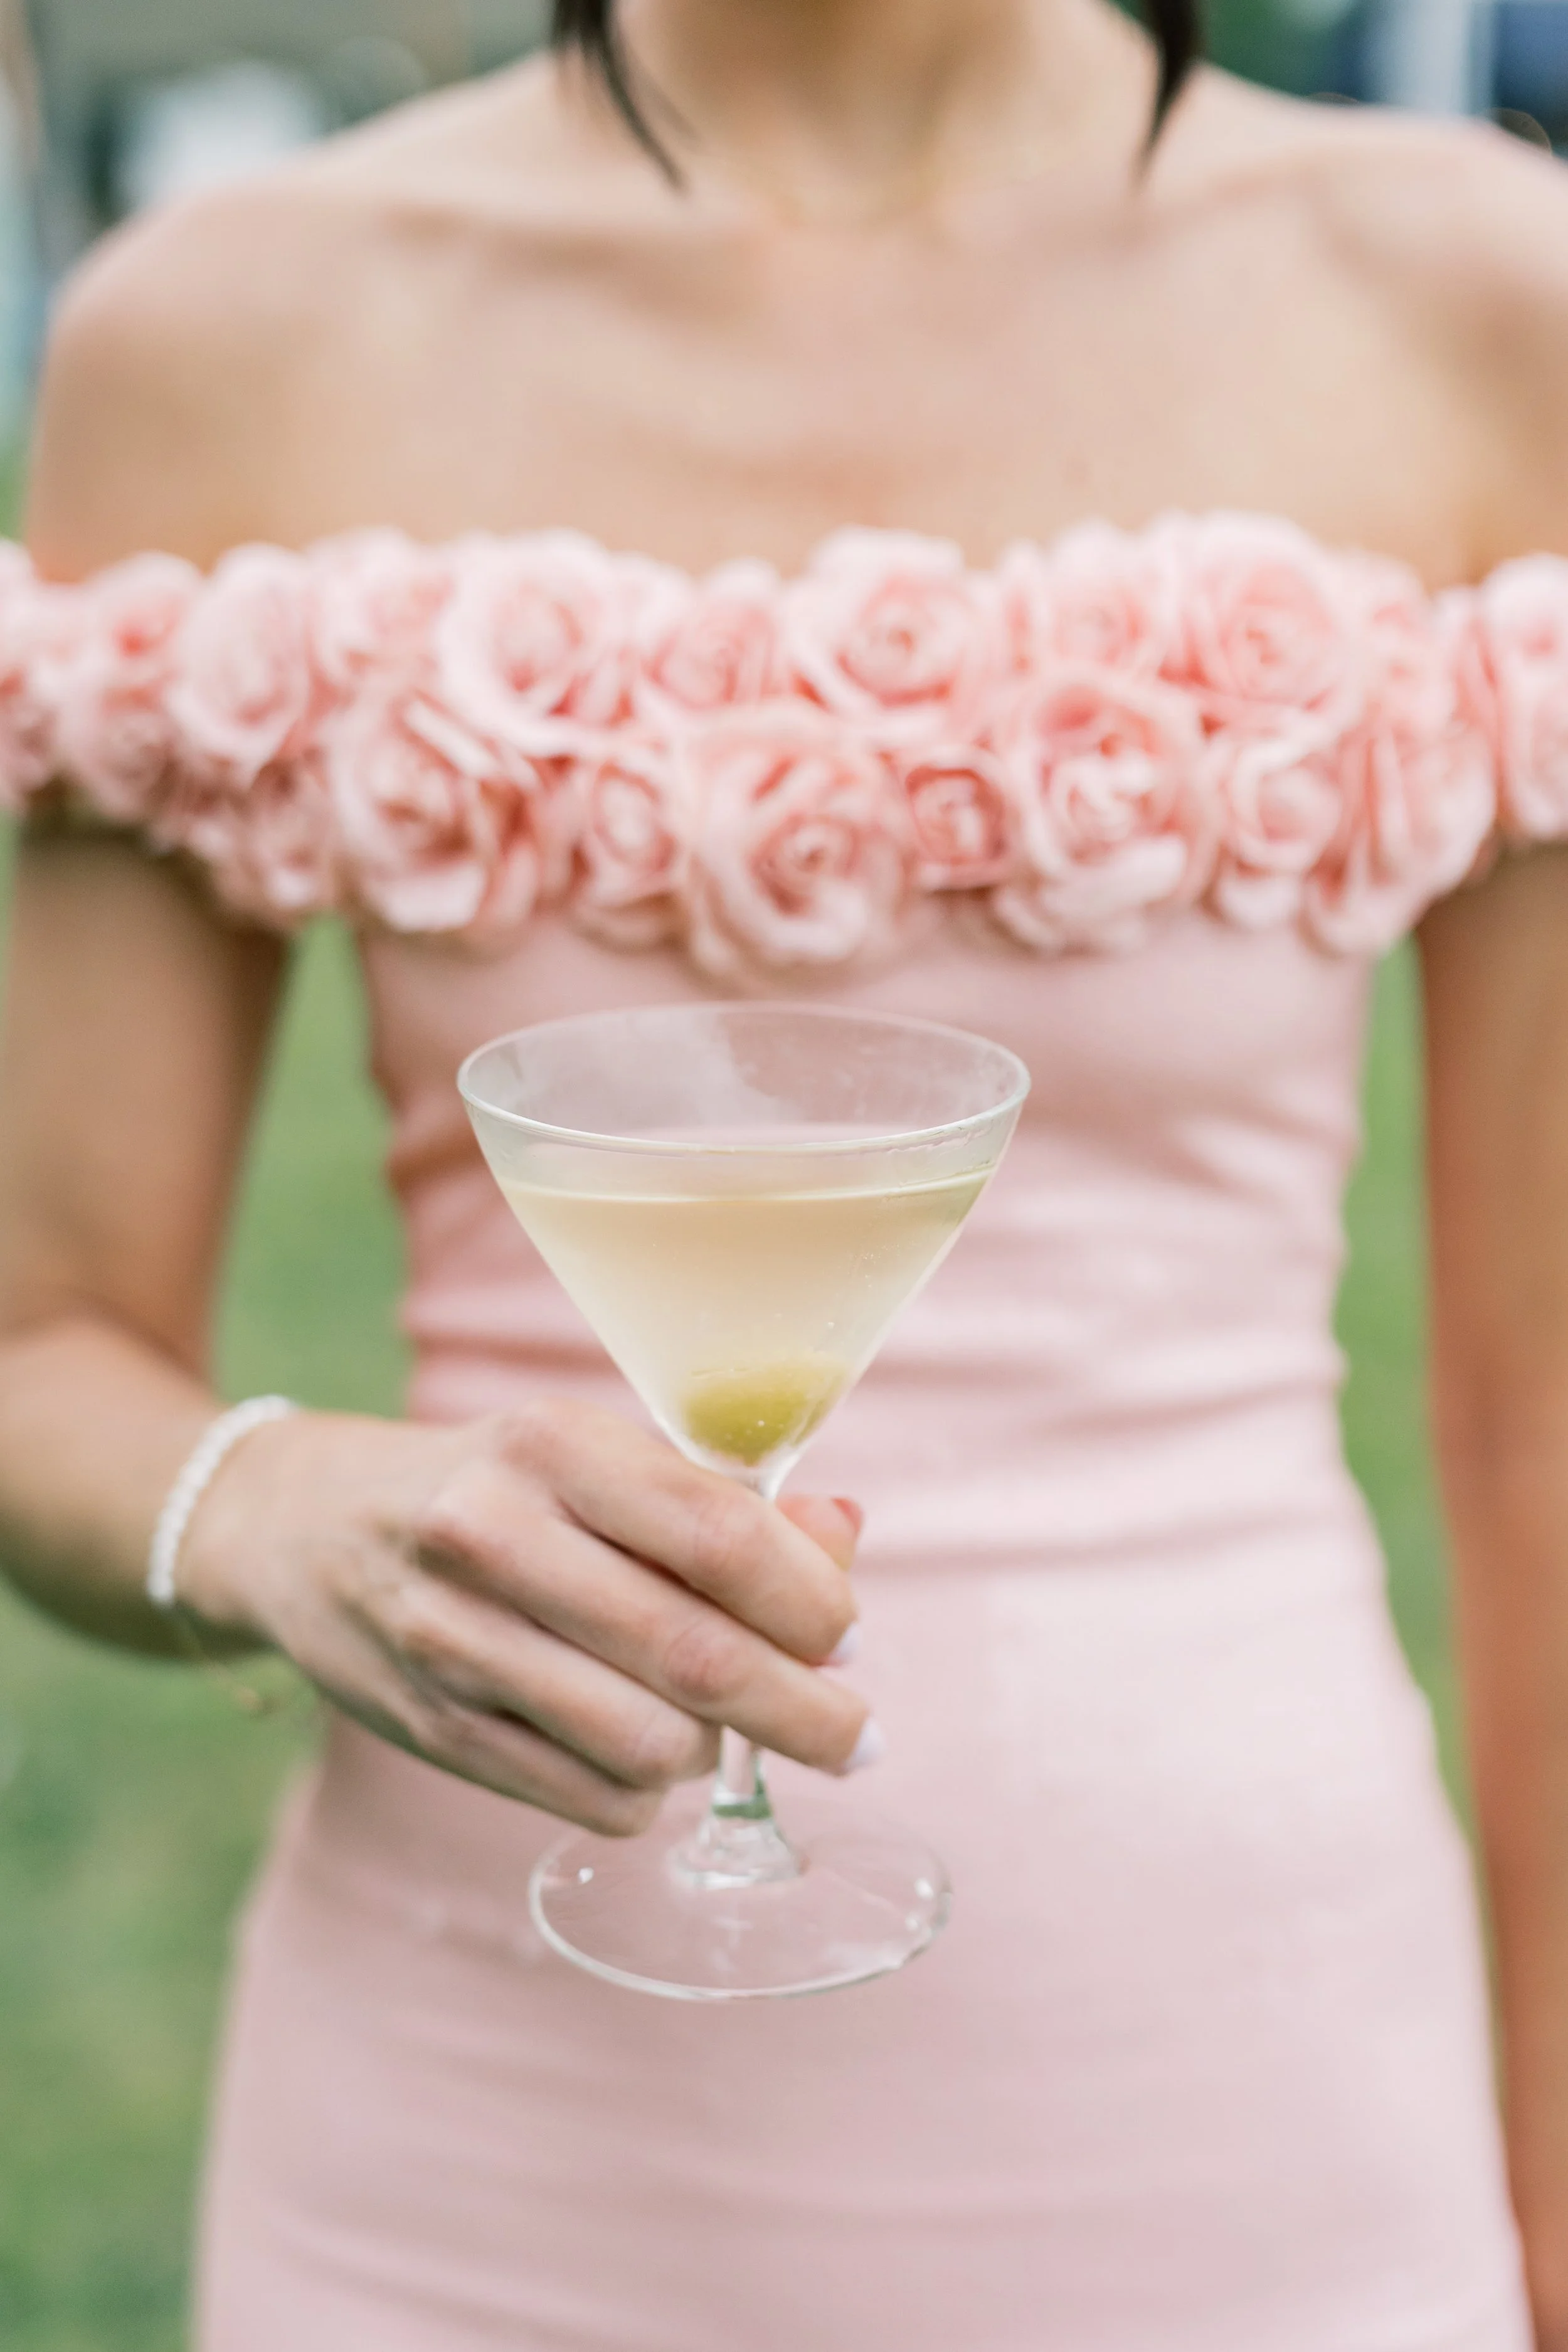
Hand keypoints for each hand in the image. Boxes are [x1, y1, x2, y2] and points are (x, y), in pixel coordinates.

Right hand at [177, 1397, 868, 1835]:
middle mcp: (492, 1535)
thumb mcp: (593, 1455)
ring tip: (722, 1723)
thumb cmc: (493, 1486)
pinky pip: (592, 1799)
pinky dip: (648, 1791)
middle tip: (860, 1737)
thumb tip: (843, 1540)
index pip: (721, 1535)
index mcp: (551, 1445)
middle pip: (696, 1656)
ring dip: (716, 1750)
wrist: (306, 1527)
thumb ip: (721, 1501)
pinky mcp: (430, 1730)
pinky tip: (647, 1752)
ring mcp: (452, 1641)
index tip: (850, 1634)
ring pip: (648, 1744)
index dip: (812, 1600)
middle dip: (807, 1711)